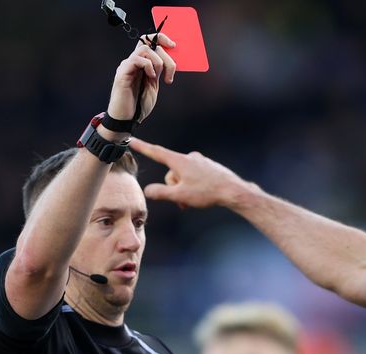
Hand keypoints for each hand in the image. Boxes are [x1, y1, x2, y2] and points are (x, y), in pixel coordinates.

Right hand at [106, 33, 176, 125]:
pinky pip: (136, 59)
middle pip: (149, 44)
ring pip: (144, 49)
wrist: (127, 119)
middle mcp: (133, 62)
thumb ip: (158, 73)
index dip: (161, 38)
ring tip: (157, 78)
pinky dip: (148, 66)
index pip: (148, 42)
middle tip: (169, 75)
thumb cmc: (139, 105)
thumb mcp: (153, 86)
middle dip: (166, 57)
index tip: (173, 46)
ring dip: (157, 62)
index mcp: (141, 64)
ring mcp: (127, 66)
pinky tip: (150, 77)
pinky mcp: (122, 73)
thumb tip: (168, 61)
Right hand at [129, 138, 253, 208]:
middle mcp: (189, 157)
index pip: (156, 152)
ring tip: (194, 201)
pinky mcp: (208, 166)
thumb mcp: (180, 195)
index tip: (131, 140)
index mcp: (180, 161)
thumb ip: (161, 193)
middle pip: (171, 173)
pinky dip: (193, 186)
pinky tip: (203, 195)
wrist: (234, 190)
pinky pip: (194, 175)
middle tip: (183, 202)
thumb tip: (147, 190)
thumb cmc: (207, 193)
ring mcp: (200, 161)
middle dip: (174, 187)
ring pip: (183, 176)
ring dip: (184, 189)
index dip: (142, 147)